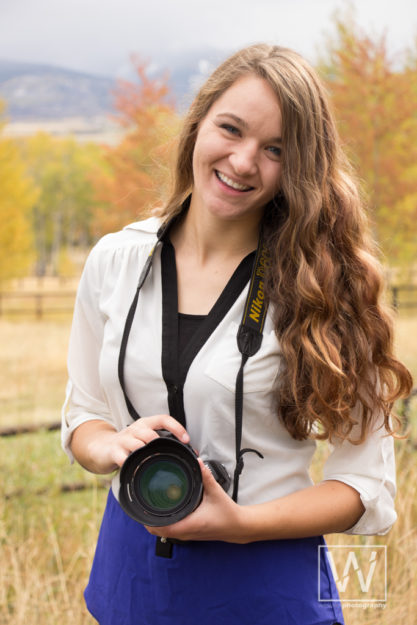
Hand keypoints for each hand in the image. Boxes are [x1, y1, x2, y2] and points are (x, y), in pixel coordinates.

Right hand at [72, 415, 189, 474]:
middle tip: (169, 455)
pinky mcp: (114, 452)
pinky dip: (130, 464)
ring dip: (145, 452)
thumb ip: (163, 443)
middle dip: (159, 443)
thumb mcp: (144, 438)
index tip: (186, 439)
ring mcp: (124, 440)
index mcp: (146, 424)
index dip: (176, 427)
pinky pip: (123, 458)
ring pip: (137, 444)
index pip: (163, 419)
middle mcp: (135, 429)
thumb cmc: (129, 444)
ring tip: (153, 461)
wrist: (102, 448)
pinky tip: (137, 471)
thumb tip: (191, 453)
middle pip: (149, 432)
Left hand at [144, 458, 246, 542]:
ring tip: (149, 507)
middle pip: (158, 531)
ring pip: (164, 532)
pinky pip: (171, 530)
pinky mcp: (190, 533)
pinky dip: (164, 523)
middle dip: (147, 519)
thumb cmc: (227, 513)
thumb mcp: (216, 492)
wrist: (238, 527)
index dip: (148, 520)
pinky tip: (163, 512)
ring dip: (155, 522)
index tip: (141, 508)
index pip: (161, 527)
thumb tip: (197, 461)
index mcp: (189, 524)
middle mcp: (186, 532)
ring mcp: (187, 535)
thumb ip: (206, 476)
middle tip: (142, 504)